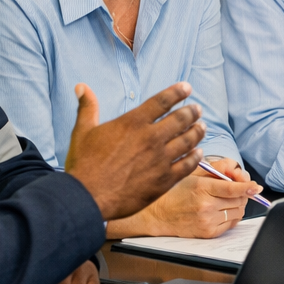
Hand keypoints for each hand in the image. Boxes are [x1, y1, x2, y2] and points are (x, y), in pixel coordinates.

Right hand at [66, 83, 205, 221]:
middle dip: (192, 112)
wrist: (87, 198)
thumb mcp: (82, 131)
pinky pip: (187, 165)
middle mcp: (150, 138)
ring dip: (197, 132)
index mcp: (133, 123)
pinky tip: (199, 153)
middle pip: (180, 119)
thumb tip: (81, 86)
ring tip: (202, 127)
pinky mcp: (164, 180)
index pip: (162, 101)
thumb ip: (87, 107)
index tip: (187, 88)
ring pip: (188, 141)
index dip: (177, 92)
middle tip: (197, 110)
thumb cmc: (83, 165)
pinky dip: (195, 157)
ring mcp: (160, 160)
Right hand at [112, 158, 256, 237]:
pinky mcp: (208, 232)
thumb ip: (218, 170)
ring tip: (224, 200)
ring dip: (237, 205)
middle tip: (234, 190)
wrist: (158, 213)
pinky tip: (220, 211)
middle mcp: (205, 206)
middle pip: (239, 200)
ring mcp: (207, 221)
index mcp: (202, 188)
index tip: (256, 187)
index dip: (247, 187)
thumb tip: (239, 173)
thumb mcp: (194, 174)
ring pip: (238, 212)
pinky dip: (231, 216)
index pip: (232, 188)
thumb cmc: (175, 191)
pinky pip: (231, 223)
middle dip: (241, 194)